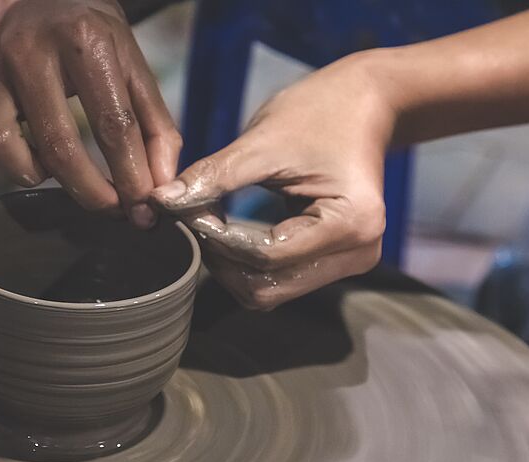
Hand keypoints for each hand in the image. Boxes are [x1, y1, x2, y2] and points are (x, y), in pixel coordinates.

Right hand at [0, 0, 180, 226]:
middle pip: (59, 146)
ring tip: (57, 167)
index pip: (113, 123)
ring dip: (36, 174)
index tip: (143, 208)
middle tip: (110, 208)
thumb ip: (155, 127)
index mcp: (83, 40)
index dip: (131, 175)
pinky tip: (25, 152)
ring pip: (2, 149)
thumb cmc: (90, 38)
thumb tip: (162, 189)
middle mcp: (28, 50)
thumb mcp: (133, 67)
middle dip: (91, 192)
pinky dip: (1, 163)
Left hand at [151, 53, 393, 309]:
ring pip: (270, 290)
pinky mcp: (334, 262)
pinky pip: (279, 279)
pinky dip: (248, 262)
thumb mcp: (263, 142)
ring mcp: (349, 263)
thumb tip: (162, 201)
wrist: (365, 103)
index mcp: (351, 224)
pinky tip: (231, 231)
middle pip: (268, 287)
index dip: (219, 240)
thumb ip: (214, 177)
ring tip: (212, 223)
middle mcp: (357, 254)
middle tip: (195, 219)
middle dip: (223, 259)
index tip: (188, 210)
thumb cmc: (320, 112)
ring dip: (232, 265)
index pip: (265, 256)